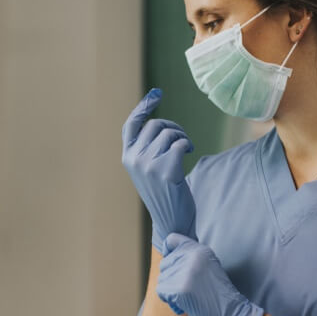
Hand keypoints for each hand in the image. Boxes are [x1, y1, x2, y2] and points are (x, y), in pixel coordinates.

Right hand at [121, 88, 196, 253]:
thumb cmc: (164, 193)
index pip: (131, 125)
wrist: (172, 221)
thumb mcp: (147, 169)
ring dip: (182, 137)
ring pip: (169, 133)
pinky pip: (180, 143)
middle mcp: (134, 159)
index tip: (157, 94)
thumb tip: (159, 123)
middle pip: (155, 125)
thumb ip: (146, 149)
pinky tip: (189, 153)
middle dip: (173, 127)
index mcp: (127, 157)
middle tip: (182, 139)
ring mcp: (149, 165)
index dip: (143, 107)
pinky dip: (187, 145)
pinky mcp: (166, 170)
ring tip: (186, 148)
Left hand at [157, 233, 264, 315]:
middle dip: (170, 277)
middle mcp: (192, 257)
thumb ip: (190, 257)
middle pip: (164, 263)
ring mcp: (186, 272)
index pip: (171, 239)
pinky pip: (162, 292)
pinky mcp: (180, 289)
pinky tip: (184, 305)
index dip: (168, 251)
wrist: (230, 312)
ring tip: (188, 297)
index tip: (172, 264)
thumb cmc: (217, 292)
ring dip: (170, 291)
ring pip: (162, 279)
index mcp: (199, 250)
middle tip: (187, 288)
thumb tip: (166, 256)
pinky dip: (170, 301)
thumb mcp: (208, 265)